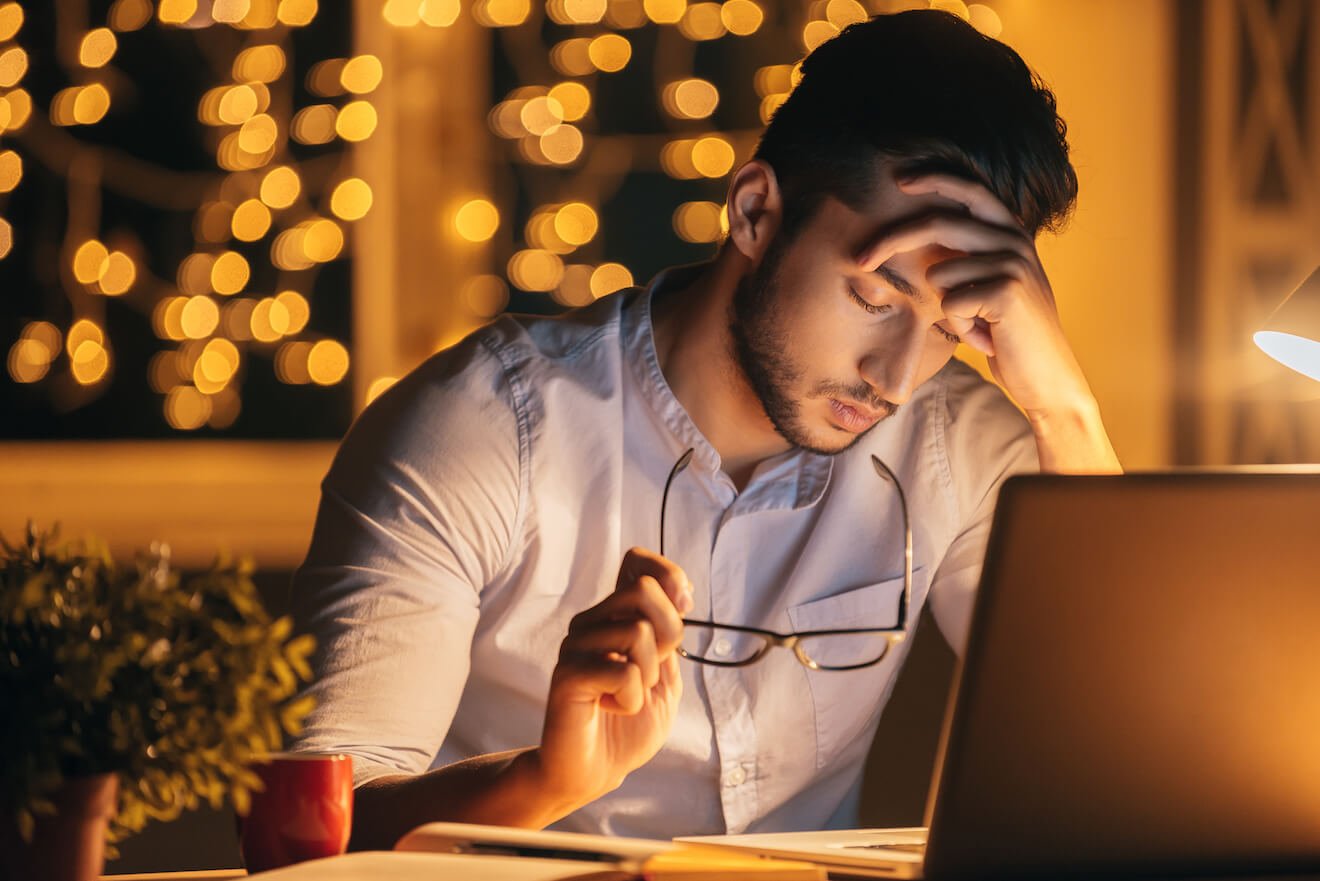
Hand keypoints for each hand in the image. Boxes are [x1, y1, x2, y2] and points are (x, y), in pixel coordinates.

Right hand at [534, 547, 692, 807]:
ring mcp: (576, 645)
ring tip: (625, 697)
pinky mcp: (567, 674)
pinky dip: (631, 700)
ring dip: (647, 677)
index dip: (667, 575)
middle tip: (649, 673)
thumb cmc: (628, 727)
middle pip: (644, 590)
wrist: (595, 772)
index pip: (637, 562)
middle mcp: (591, 622)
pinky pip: (624, 672)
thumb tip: (679, 590)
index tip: (680, 607)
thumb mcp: (665, 677)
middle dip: (668, 636)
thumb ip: (670, 636)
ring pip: (638, 632)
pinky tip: (610, 709)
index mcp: (614, 617)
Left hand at [855, 173, 1119, 472]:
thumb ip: (966, 256)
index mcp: (1010, 231)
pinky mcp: (1007, 292)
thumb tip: (913, 237)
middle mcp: (1014, 240)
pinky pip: (950, 304)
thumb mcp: (990, 283)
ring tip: (978, 325)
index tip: (899, 179)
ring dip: (947, 309)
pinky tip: (987, 337)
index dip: (935, 179)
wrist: (1047, 374)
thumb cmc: (1008, 331)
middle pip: (937, 224)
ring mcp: (1012, 263)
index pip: (969, 189)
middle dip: (891, 241)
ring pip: (939, 274)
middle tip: (859, 259)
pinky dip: (959, 327)